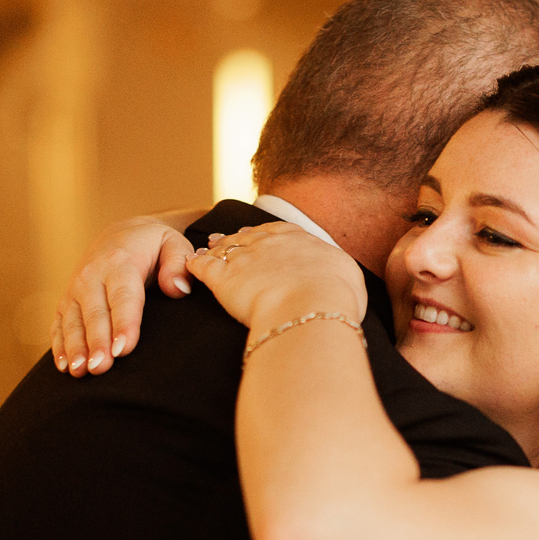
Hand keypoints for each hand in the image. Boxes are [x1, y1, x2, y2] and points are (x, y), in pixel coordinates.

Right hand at [52, 217, 195, 375]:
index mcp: (120, 262)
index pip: (123, 297)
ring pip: (73, 321)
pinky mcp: (67, 301)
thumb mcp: (173, 243)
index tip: (123, 348)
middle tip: (100, 367)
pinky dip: (59, 345)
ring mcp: (75, 289)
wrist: (120, 234)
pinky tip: (64, 366)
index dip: (123, 324)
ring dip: (75, 348)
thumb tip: (178, 289)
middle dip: (96, 342)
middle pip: (94, 314)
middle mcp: (92, 275)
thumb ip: (179, 263)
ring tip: (80, 371)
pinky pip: (59, 324)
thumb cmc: (153, 245)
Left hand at [183, 221, 367, 337]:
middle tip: (226, 239)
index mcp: (298, 239)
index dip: (266, 236)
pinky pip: (203, 266)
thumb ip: (335, 271)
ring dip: (214, 248)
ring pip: (224, 247)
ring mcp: (243, 257)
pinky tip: (190, 265)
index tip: (258, 237)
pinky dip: (195, 264)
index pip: (277, 232)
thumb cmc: (335, 297)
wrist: (311, 308)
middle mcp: (268, 242)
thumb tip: (336, 277)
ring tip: (205, 248)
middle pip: (247, 236)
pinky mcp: (222, 278)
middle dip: (237, 238)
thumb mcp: (348, 277)